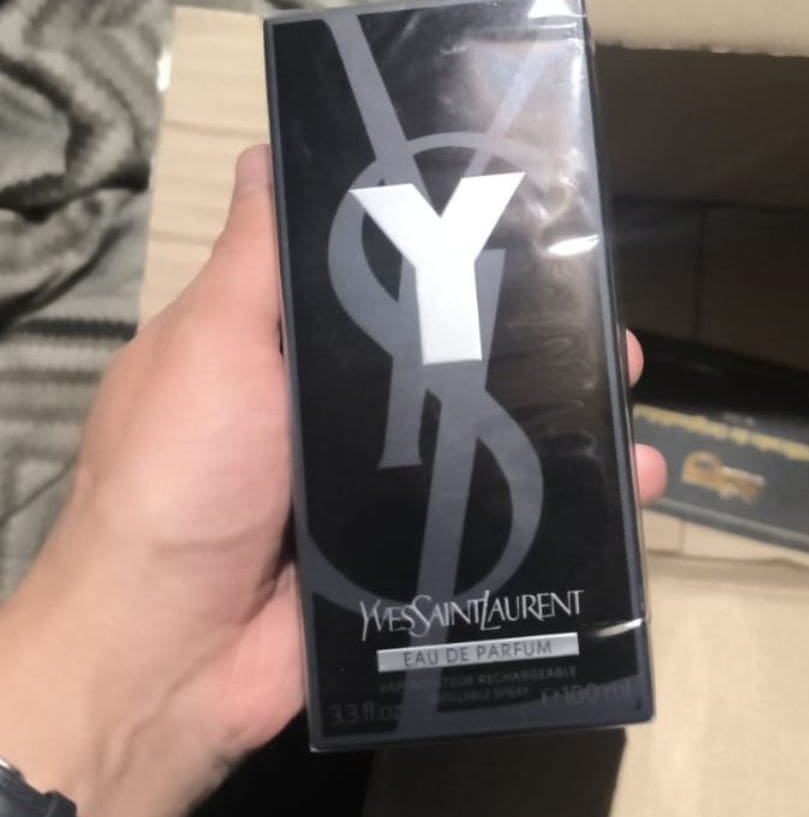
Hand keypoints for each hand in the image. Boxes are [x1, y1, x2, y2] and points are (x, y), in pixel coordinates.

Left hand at [0, 146, 664, 816]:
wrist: (171, 662)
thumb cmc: (180, 480)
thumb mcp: (209, 347)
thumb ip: (254, 261)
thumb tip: (266, 154)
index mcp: (294, 352)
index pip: (391, 286)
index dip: (457, 257)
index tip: (527, 226)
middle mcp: (346, 414)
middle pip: (460, 360)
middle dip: (539, 337)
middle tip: (605, 321)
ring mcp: (387, 492)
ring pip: (495, 440)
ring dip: (570, 414)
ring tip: (629, 388)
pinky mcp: (419, 560)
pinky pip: (505, 524)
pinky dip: (573, 509)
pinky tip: (630, 486)